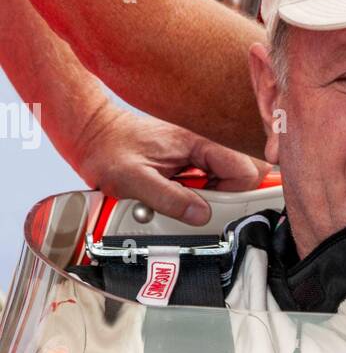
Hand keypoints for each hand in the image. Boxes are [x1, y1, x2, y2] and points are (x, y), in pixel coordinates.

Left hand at [71, 104, 268, 224]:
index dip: (239, 193)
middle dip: (228, 198)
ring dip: (213, 199)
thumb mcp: (134, 180)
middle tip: (201, 208)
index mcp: (197, 142)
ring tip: (185, 203)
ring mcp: (197, 154)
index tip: (221, 209)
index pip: (245, 168)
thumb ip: (170, 199)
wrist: (92, 137)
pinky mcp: (189, 163)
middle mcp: (202, 145)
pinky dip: (199, 196)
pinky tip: (179, 197)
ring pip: (228, 181)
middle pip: (242, 175)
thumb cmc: (108, 151)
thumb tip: (201, 215)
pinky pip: (209, 182)